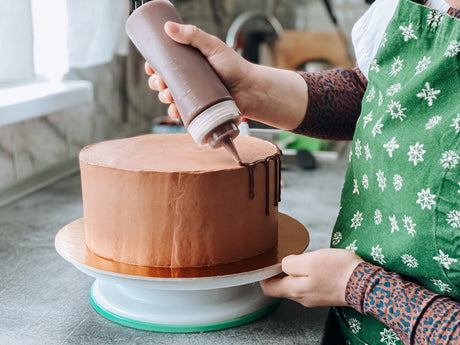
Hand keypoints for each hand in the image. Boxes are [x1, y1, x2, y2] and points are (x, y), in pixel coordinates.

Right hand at [145, 22, 307, 129]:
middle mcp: (188, 79)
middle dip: (156, 83)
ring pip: (170, 98)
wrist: (250, 89)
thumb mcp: (212, 46)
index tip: (150, 67)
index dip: (154, 66)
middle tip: (160, 82)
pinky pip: (181, 113)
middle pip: (163, 82)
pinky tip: (174, 110)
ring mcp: (193, 95)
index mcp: (188, 63)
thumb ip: (192, 35)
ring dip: (163, 97)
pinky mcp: (198, 110)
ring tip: (168, 95)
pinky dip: (175, 113)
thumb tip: (168, 27)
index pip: (165, 63)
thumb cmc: (234, 66)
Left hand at [260, 248, 362, 307]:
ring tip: (300, 259)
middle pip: (281, 287)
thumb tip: (282, 265)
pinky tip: (313, 266)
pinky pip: (307, 285)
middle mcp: (302, 298)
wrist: (365, 283)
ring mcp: (313, 297)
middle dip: (279, 272)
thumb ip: (290, 263)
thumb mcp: (309, 261)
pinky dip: (305, 275)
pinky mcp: (323, 294)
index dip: (264, 275)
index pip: (268, 288)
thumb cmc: (338, 270)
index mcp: (295, 290)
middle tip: (284, 257)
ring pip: (295, 285)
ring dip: (294, 273)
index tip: (266, 263)